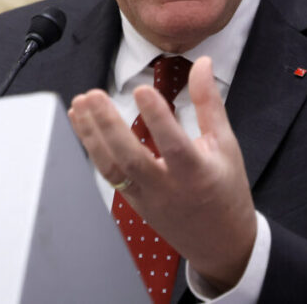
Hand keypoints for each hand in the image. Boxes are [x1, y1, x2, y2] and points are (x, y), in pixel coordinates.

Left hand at [67, 56, 256, 290]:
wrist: (221, 242)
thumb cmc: (226, 189)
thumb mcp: (226, 144)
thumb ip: (209, 103)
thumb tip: (203, 64)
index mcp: (197, 173)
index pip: (173, 145)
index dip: (157, 117)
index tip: (142, 88)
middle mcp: (168, 188)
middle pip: (132, 160)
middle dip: (109, 126)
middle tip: (93, 95)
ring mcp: (146, 198)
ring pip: (112, 170)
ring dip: (92, 136)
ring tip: (80, 104)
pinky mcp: (132, 202)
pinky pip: (108, 175)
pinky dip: (93, 148)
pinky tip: (82, 124)